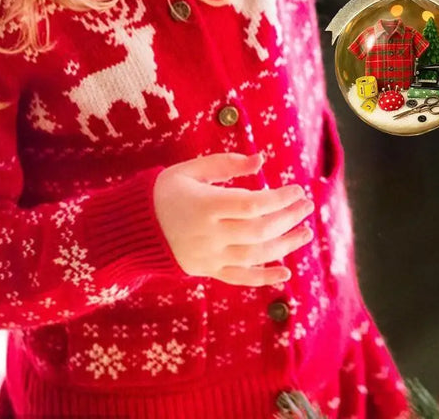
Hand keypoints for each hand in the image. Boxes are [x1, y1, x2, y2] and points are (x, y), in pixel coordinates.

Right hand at [153, 152, 312, 286]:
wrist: (131, 230)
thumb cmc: (163, 192)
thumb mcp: (190, 170)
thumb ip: (226, 164)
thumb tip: (261, 160)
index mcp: (206, 206)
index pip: (252, 205)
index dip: (279, 199)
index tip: (297, 189)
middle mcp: (210, 235)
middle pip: (259, 230)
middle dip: (288, 218)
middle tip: (307, 207)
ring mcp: (209, 256)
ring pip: (255, 255)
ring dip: (285, 245)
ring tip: (306, 232)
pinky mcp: (207, 271)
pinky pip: (239, 277)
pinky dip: (263, 277)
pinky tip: (286, 272)